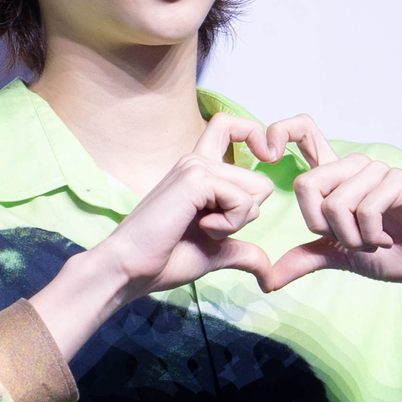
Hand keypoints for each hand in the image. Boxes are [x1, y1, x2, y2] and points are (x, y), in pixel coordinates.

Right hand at [93, 113, 282, 303]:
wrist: (130, 269)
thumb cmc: (164, 259)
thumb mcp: (215, 253)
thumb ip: (243, 252)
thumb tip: (271, 274)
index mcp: (199, 170)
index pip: (232, 127)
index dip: (255, 137)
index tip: (264, 157)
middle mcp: (197, 160)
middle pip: (260, 181)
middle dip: (245, 216)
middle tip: (209, 228)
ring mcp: (195, 166)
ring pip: (256, 190)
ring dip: (236, 222)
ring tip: (201, 228)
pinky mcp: (195, 179)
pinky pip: (242, 201)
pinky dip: (229, 225)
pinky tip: (200, 228)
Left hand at [261, 115, 401, 297]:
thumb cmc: (387, 253)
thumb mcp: (337, 256)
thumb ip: (304, 259)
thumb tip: (267, 279)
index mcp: (334, 175)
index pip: (303, 132)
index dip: (280, 132)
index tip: (268, 155)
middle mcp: (352, 166)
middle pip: (307, 184)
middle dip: (321, 227)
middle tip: (349, 239)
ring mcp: (376, 171)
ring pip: (336, 203)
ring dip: (352, 238)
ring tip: (373, 241)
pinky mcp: (398, 181)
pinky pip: (365, 209)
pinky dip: (371, 236)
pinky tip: (387, 239)